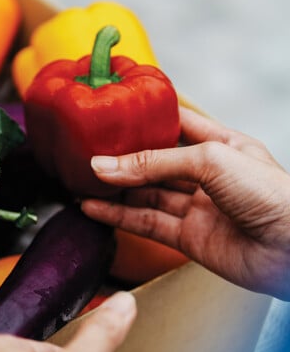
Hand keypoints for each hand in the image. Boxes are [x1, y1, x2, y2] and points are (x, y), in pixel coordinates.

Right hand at [82, 106, 289, 300]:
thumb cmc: (274, 196)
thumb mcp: (210, 160)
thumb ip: (154, 163)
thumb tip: (104, 166)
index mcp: (223, 145)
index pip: (177, 124)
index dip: (147, 118)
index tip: (111, 113)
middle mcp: (209, 175)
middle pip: (155, 161)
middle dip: (122, 157)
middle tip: (85, 153)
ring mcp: (198, 208)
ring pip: (146, 193)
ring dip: (114, 189)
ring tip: (81, 182)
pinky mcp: (189, 238)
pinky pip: (146, 223)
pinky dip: (117, 216)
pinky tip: (93, 209)